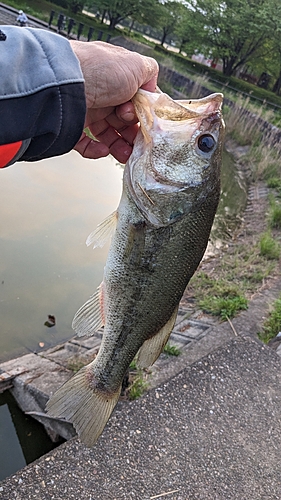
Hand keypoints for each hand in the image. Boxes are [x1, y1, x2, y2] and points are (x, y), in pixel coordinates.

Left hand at [69, 41, 158, 162]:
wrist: (64, 82)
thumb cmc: (101, 70)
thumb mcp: (135, 65)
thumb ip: (149, 73)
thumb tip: (151, 88)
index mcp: (115, 79)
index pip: (133, 101)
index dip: (141, 114)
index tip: (144, 121)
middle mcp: (101, 94)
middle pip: (121, 121)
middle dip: (132, 135)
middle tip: (138, 144)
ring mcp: (85, 110)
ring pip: (106, 135)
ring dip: (119, 146)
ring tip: (126, 155)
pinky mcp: (71, 127)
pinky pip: (85, 144)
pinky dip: (96, 150)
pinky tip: (103, 150)